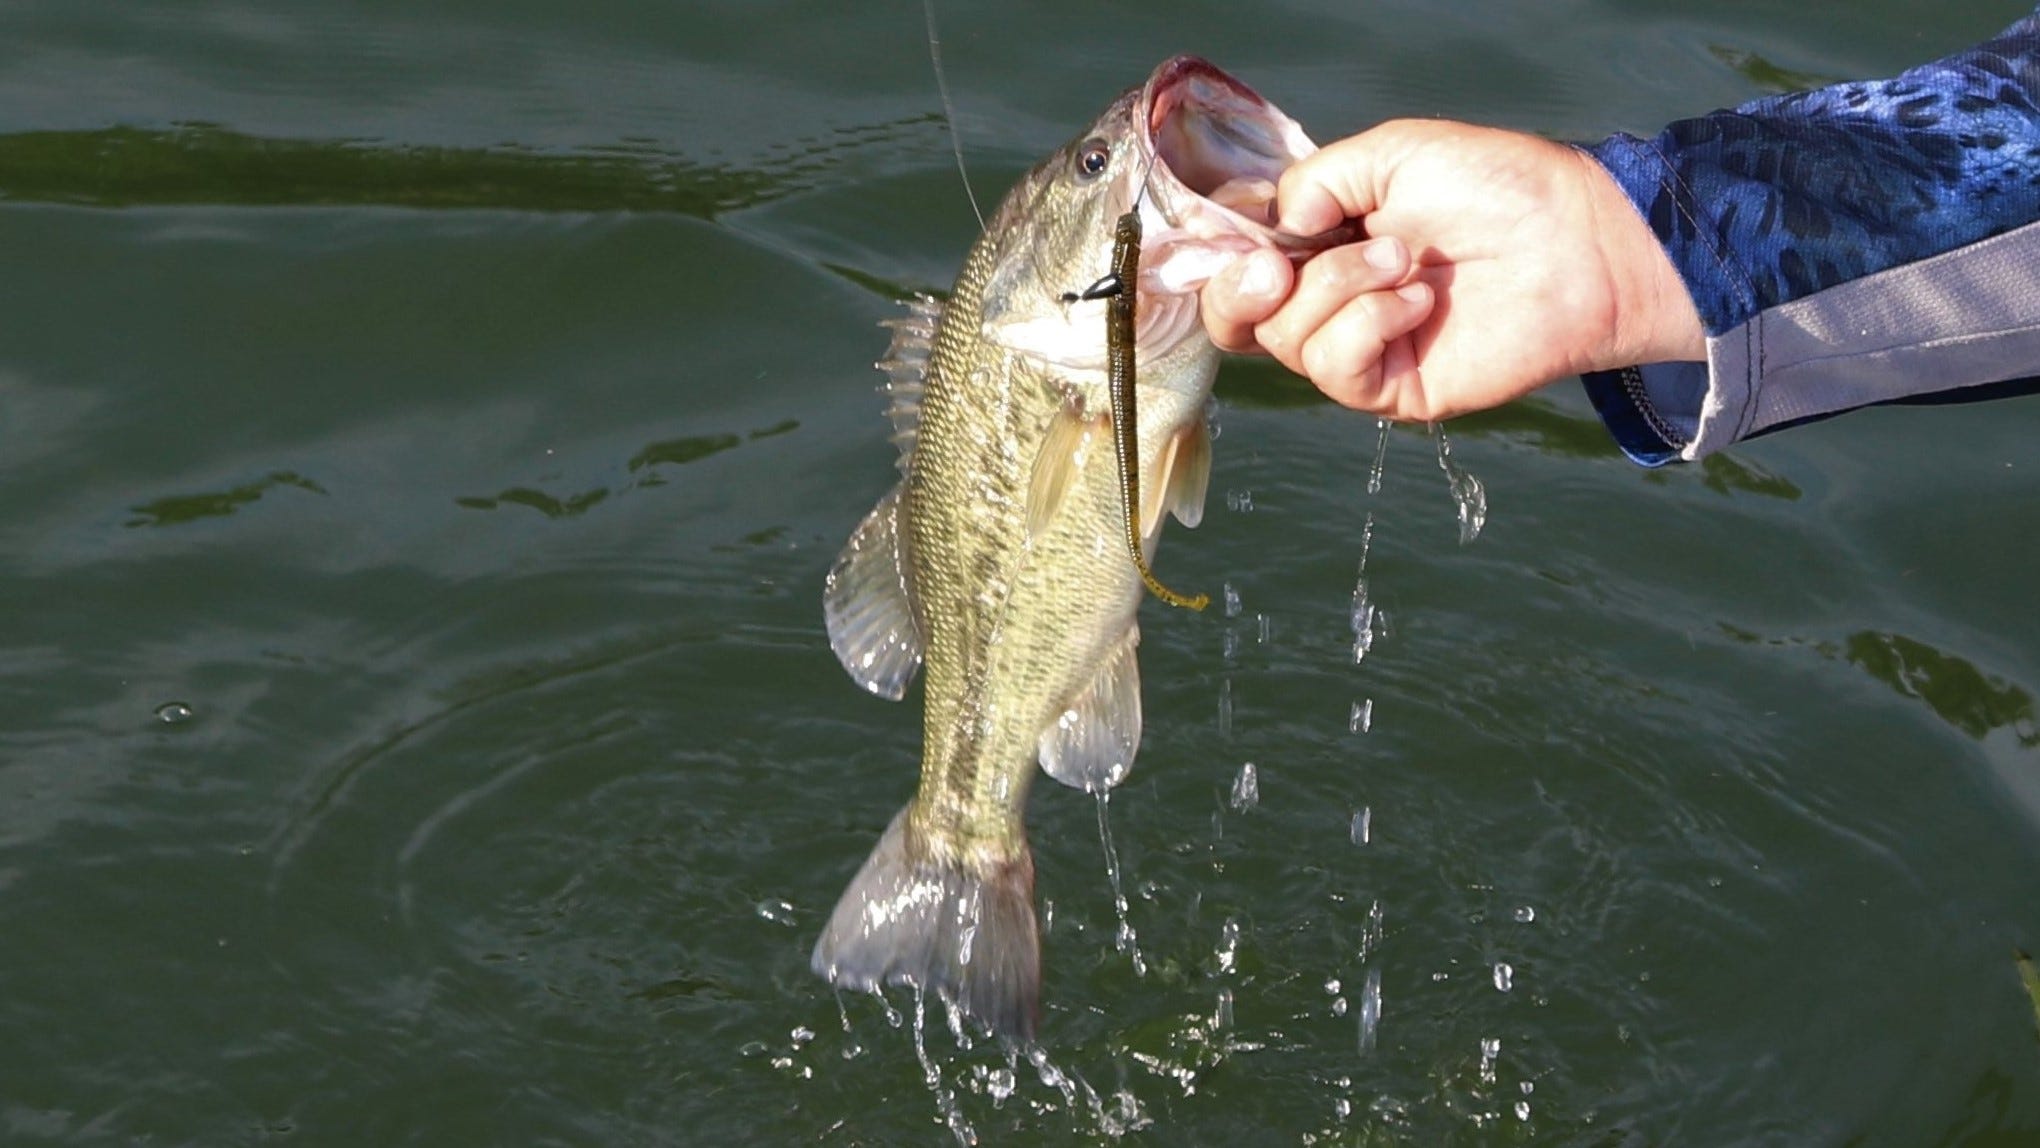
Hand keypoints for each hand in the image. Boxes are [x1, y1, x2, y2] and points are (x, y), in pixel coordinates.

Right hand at [1201, 119, 1704, 419]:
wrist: (1574, 240)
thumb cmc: (1497, 187)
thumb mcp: (1392, 155)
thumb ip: (1316, 183)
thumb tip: (1272, 230)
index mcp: (1319, 243)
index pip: (1235, 269)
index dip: (1220, 261)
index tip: (1242, 240)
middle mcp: (1328, 299)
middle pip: (1237, 322)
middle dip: (1243, 291)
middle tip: (1278, 265)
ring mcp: (1358, 346)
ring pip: (1288, 340)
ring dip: (1336, 290)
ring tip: (1403, 260)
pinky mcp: (1390, 387)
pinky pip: (1336, 368)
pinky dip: (1367, 326)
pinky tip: (1417, 300)